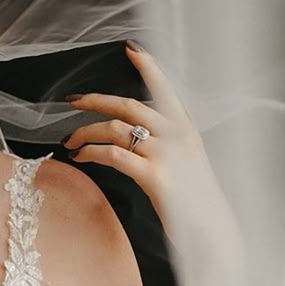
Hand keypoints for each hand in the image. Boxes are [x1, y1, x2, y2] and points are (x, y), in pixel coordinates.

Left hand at [62, 42, 244, 270]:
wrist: (214, 236)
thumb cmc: (196, 207)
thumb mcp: (187, 168)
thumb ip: (166, 148)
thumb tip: (134, 139)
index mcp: (187, 132)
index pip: (166, 91)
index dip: (149, 68)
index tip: (131, 49)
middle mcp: (178, 137)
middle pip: (130, 105)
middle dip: (97, 100)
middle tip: (73, 101)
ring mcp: (167, 155)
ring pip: (116, 128)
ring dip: (86, 132)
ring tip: (70, 141)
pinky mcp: (155, 176)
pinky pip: (114, 154)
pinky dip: (92, 152)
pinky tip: (81, 157)